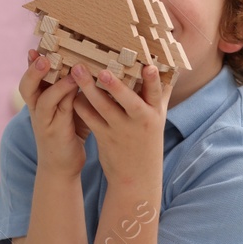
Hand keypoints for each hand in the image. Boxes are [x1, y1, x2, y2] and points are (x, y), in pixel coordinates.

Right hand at [19, 49, 83, 178]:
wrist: (63, 168)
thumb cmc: (69, 133)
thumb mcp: (69, 108)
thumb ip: (72, 90)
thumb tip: (89, 66)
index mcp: (39, 102)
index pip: (32, 79)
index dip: (32, 64)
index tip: (35, 48)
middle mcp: (37, 110)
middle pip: (26, 86)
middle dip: (32, 70)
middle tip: (41, 55)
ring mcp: (44, 122)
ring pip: (41, 98)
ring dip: (51, 81)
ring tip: (60, 66)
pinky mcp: (54, 132)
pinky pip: (57, 111)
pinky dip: (64, 96)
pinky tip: (76, 86)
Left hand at [69, 61, 167, 188]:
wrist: (137, 177)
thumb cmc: (148, 141)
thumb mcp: (159, 118)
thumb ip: (161, 94)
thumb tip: (170, 67)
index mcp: (154, 113)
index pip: (155, 94)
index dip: (153, 80)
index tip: (150, 66)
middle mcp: (139, 121)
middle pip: (127, 100)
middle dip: (115, 85)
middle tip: (103, 71)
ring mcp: (120, 130)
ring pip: (103, 106)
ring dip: (89, 88)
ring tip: (77, 71)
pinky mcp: (104, 137)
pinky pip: (90, 118)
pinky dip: (81, 105)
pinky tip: (72, 92)